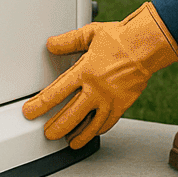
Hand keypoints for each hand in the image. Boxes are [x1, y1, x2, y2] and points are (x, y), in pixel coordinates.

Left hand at [22, 2, 177, 148]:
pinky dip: (97, 130)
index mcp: (84, 71)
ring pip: (89, 125)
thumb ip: (68, 41)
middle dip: (55, 128)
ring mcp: (109, 99)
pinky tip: (91, 134)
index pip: (55, 93)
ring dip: (76, 135)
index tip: (29, 112)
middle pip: (69, 116)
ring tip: (68, 142)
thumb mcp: (90, 34)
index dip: (39, 106)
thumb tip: (51, 44)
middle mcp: (95, 89)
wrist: (147, 46)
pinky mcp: (122, 105)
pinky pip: (107, 123)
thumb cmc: (121, 39)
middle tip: (47, 133)